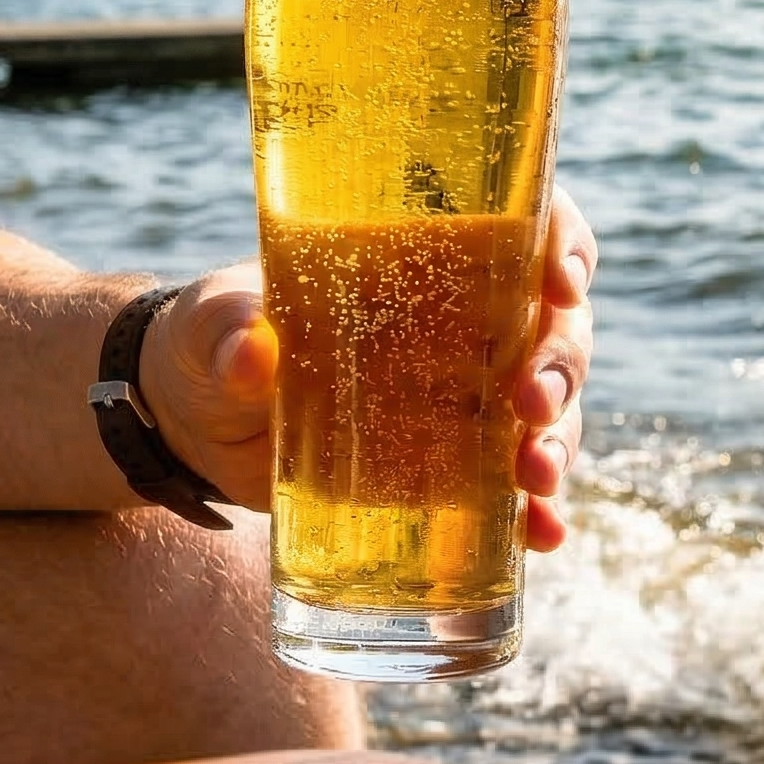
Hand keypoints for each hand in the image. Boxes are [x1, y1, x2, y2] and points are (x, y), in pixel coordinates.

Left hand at [139, 189, 596, 550]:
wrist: (200, 423)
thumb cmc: (215, 338)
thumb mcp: (211, 321)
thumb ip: (228, 325)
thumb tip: (251, 352)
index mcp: (425, 257)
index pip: (524, 228)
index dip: (563, 243)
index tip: (562, 280)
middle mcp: (467, 326)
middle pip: (555, 328)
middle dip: (561, 363)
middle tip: (531, 401)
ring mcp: (467, 403)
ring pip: (551, 410)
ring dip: (560, 440)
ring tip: (535, 475)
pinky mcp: (454, 472)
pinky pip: (515, 491)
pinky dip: (538, 512)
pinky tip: (543, 535)